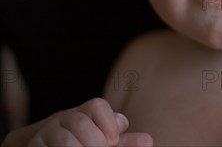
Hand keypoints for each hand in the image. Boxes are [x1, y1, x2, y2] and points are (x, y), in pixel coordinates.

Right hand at [2, 98, 151, 146]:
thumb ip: (124, 142)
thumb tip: (147, 140)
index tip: (113, 140)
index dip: (107, 122)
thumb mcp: (105, 142)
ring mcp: (46, 133)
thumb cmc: (85, 144)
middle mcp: (64, 119)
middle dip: (94, 142)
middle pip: (80, 122)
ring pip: (65, 140)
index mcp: (85, 112)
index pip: (97, 106)